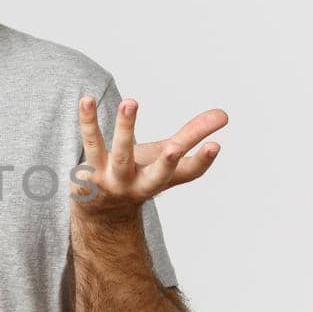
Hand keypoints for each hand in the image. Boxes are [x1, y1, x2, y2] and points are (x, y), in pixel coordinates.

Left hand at [71, 96, 227, 221]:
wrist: (99, 210)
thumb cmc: (139, 175)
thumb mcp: (166, 155)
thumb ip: (193, 134)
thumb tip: (225, 114)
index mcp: (162, 180)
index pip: (188, 174)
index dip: (202, 161)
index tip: (216, 145)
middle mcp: (140, 185)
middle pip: (155, 175)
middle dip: (167, 163)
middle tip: (175, 148)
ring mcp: (114, 180)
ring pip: (121, 154)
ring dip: (126, 128)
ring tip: (131, 102)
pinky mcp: (89, 173)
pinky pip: (90, 143)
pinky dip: (88, 121)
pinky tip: (87, 101)